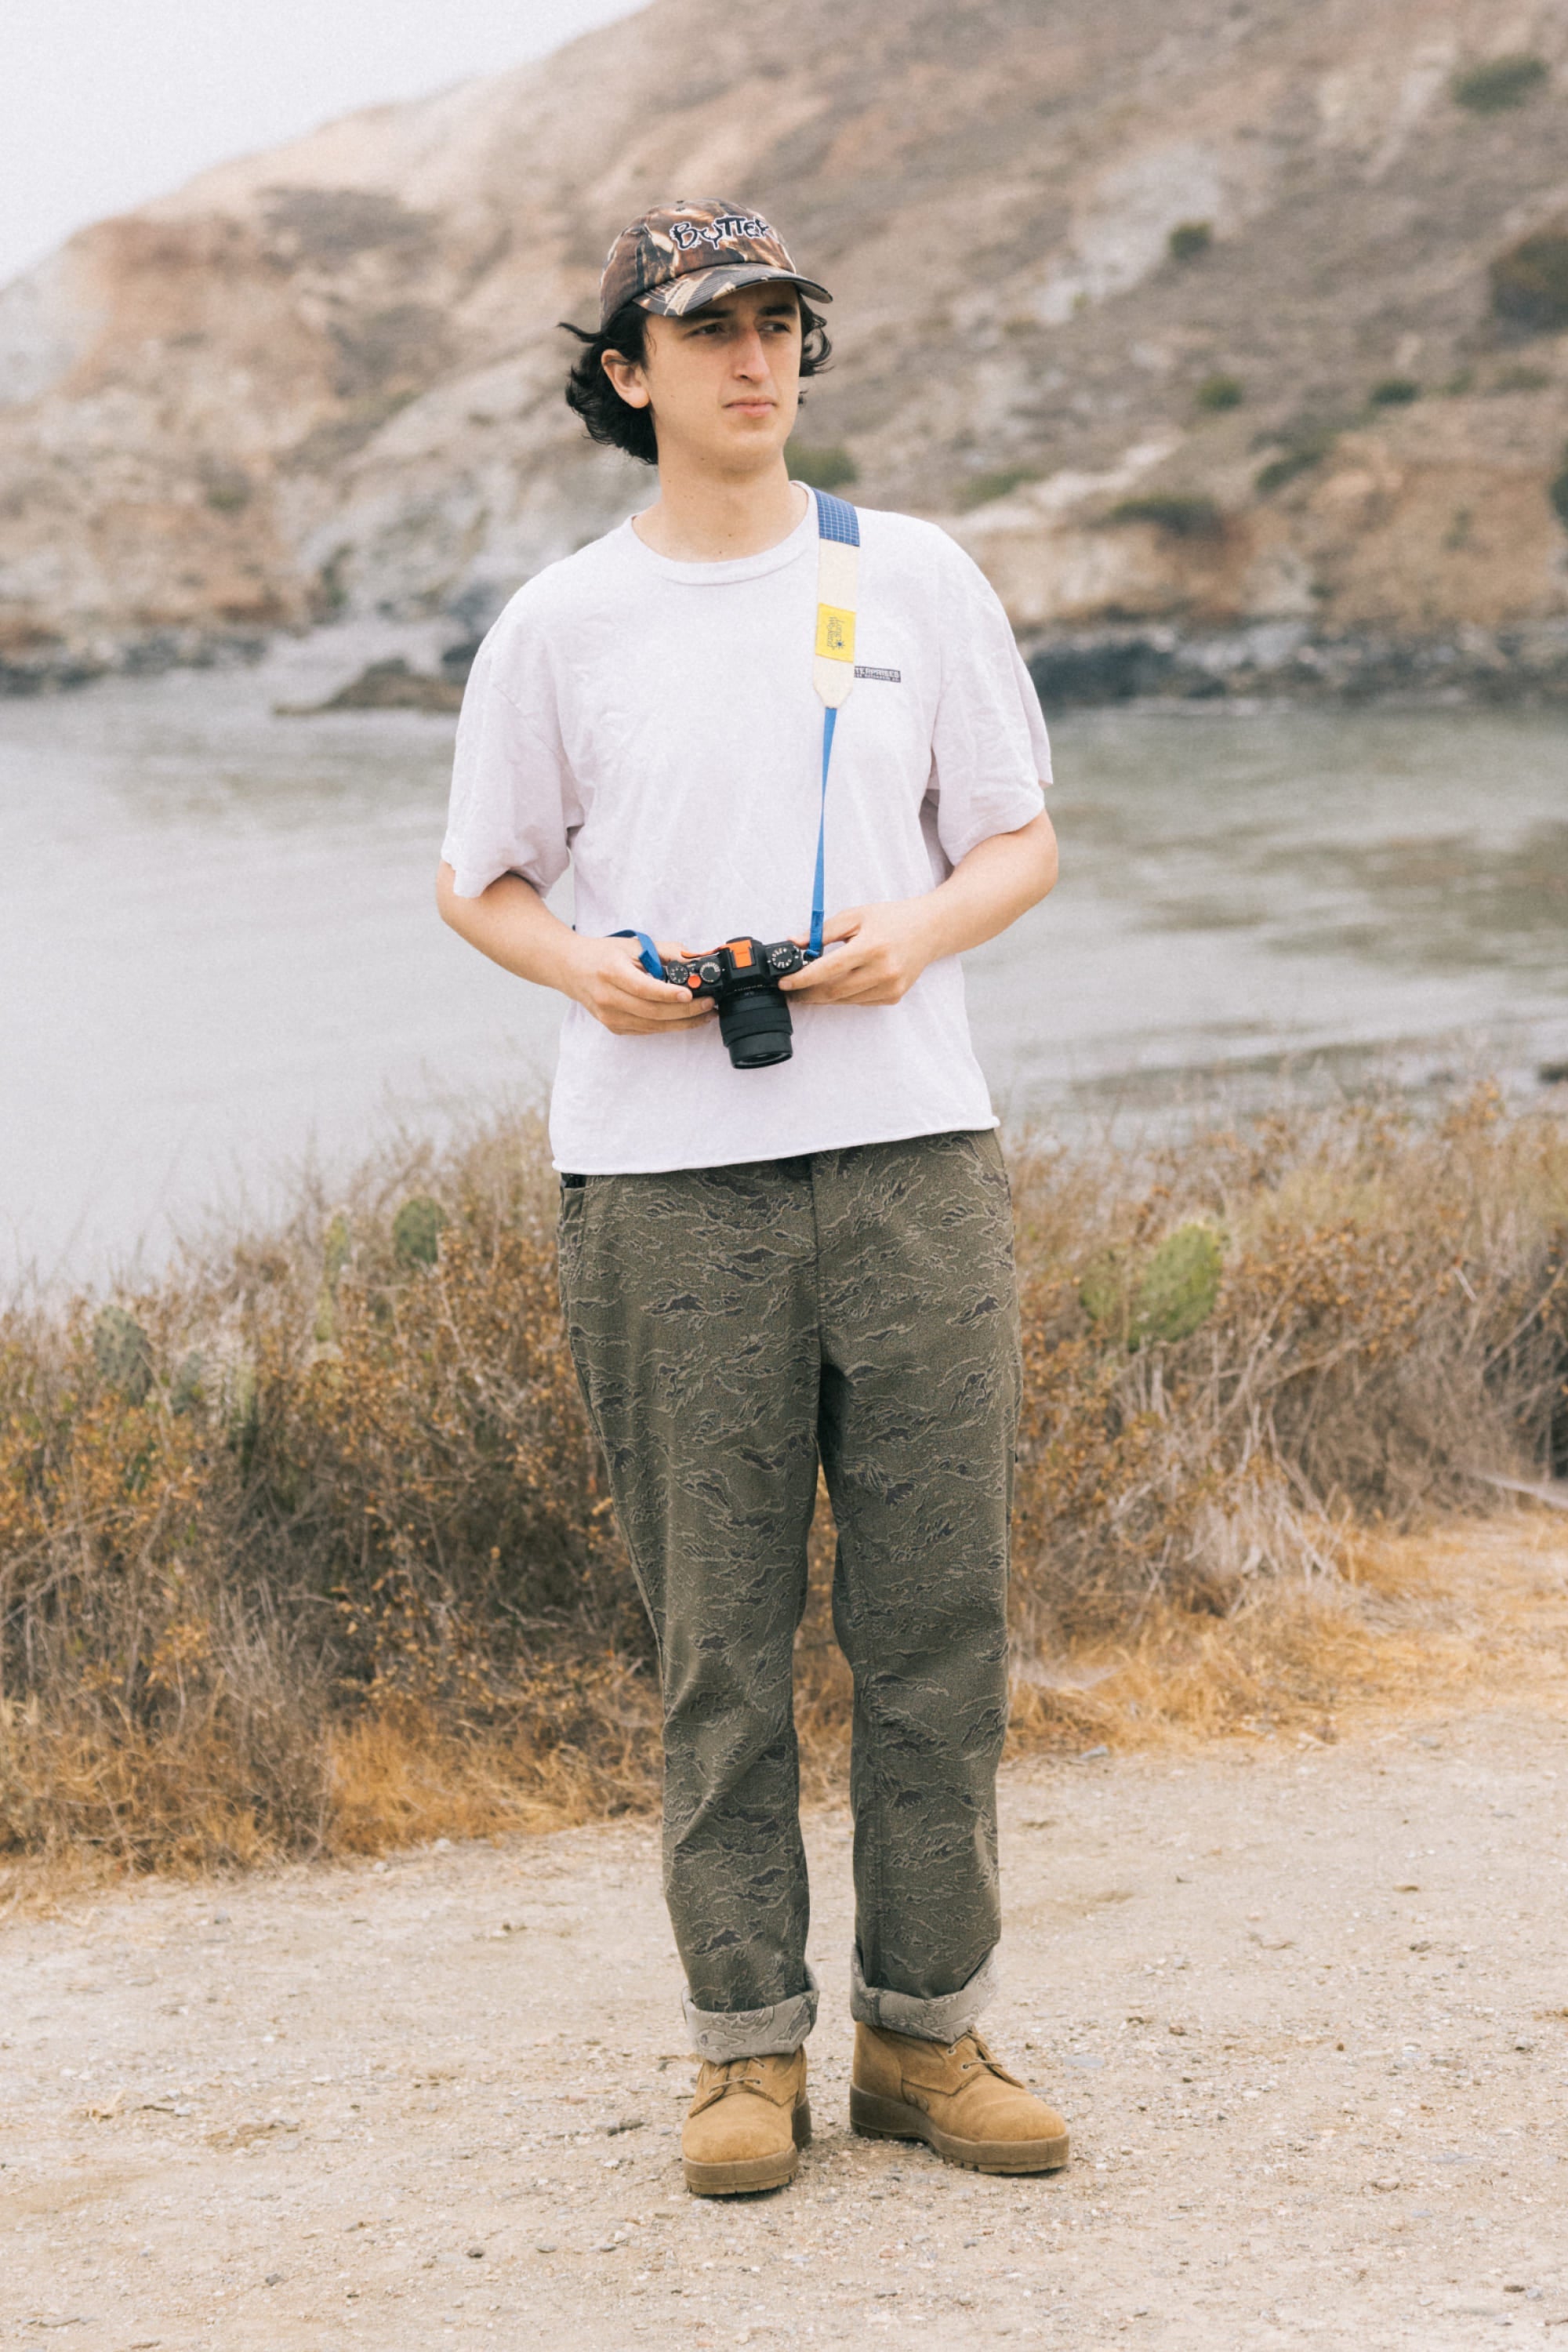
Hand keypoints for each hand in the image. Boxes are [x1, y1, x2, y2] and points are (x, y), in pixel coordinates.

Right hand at [560, 935, 713, 1035]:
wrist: (571, 969)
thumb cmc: (603, 955)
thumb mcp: (632, 946)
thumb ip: (665, 952)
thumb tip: (694, 960)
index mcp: (611, 972)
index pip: (643, 988)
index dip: (668, 994)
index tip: (690, 994)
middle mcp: (608, 998)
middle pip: (652, 1011)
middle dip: (685, 1011)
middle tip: (708, 1005)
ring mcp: (609, 1016)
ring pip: (652, 1025)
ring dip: (682, 1022)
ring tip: (704, 1015)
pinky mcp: (613, 1027)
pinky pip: (646, 1030)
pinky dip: (667, 1026)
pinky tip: (684, 1020)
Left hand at [778, 899, 941, 1004]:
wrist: (930, 930)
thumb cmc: (891, 919)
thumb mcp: (855, 915)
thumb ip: (822, 931)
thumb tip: (793, 943)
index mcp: (871, 947)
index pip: (828, 969)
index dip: (802, 979)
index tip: (784, 982)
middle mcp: (883, 970)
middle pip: (833, 991)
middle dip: (807, 993)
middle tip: (790, 990)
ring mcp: (890, 987)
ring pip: (844, 1000)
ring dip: (823, 996)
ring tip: (808, 988)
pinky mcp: (894, 997)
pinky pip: (859, 1002)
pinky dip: (843, 996)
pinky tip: (837, 985)